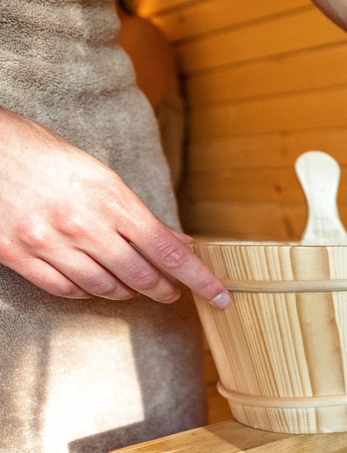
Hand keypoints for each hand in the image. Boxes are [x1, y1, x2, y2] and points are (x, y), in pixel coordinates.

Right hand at [0, 108, 229, 306]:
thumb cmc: (46, 155)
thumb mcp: (101, 177)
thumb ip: (140, 215)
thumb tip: (180, 243)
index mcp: (109, 200)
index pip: (168, 250)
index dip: (199, 278)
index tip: (221, 296)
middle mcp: (81, 225)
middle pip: (140, 276)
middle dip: (164, 289)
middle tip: (173, 292)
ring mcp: (47, 242)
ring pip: (104, 288)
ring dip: (127, 292)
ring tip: (135, 286)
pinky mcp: (16, 255)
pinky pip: (65, 290)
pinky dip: (87, 292)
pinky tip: (95, 284)